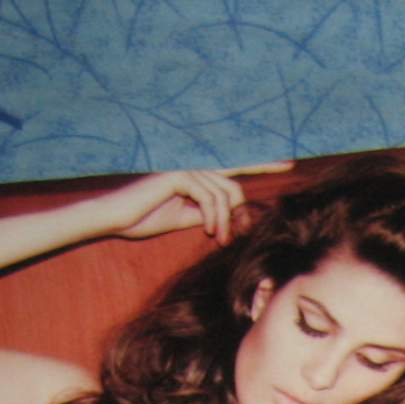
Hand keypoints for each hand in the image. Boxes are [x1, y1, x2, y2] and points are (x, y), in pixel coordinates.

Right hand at [85, 163, 287, 244]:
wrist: (116, 218)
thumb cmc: (144, 219)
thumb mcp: (184, 219)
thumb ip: (207, 213)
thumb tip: (229, 217)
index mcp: (196, 176)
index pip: (235, 168)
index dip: (262, 165)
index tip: (288, 163)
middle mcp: (194, 167)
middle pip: (234, 186)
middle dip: (237, 215)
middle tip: (228, 239)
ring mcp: (186, 168)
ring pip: (224, 194)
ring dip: (224, 222)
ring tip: (217, 238)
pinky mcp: (178, 175)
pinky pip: (209, 197)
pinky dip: (213, 217)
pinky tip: (208, 230)